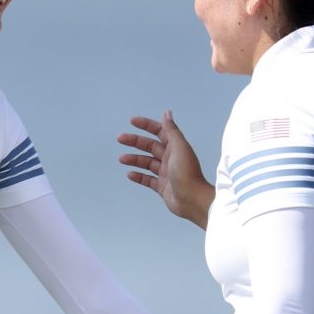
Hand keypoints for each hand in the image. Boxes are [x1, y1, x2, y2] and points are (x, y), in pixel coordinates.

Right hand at [118, 110, 213, 228]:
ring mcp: (166, 173)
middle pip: (150, 146)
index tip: (133, 121)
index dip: (146, 125)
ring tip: (121, 159)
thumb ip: (171, 130)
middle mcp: (170, 158)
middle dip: (135, 141)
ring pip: (147, 163)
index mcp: (175, 147)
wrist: (193, 200)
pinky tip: (130, 174)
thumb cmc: (187, 173)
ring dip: (134, 159)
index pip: (159, 132)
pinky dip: (139, 176)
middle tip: (120, 138)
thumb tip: (167, 113)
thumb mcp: (179, 148)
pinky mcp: (162, 187)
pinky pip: (148, 180)